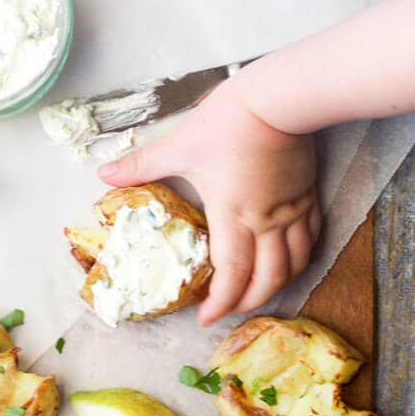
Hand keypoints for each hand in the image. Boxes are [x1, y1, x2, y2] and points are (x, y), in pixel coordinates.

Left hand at [98, 78, 320, 324]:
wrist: (277, 98)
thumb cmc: (227, 122)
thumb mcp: (179, 145)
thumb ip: (142, 165)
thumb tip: (103, 173)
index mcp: (232, 215)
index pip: (232, 274)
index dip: (220, 302)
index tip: (206, 317)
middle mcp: (266, 221)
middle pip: (267, 279)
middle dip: (249, 303)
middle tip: (229, 310)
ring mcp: (291, 210)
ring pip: (294, 264)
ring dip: (277, 285)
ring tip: (259, 292)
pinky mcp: (308, 195)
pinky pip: (311, 238)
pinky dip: (301, 257)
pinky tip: (291, 259)